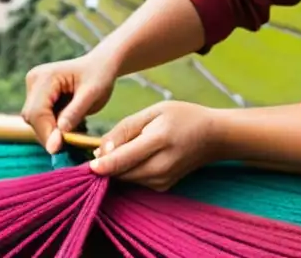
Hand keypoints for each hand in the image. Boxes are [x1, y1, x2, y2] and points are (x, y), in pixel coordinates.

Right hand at [21, 53, 117, 153]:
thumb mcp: (93, 93)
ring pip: (35, 121)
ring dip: (52, 131)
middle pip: (33, 117)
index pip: (37, 112)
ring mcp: (34, 88)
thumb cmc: (100, 76)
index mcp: (45, 76)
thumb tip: (57, 136)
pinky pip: (41, 119)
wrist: (101, 65)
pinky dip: (54, 127)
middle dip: (49, 134)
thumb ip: (74, 113)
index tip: (58, 149)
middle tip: (70, 144)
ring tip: (74, 131)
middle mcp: (34, 80)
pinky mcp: (38, 97)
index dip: (46, 133)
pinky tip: (70, 126)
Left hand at [90, 101, 221, 190]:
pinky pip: (135, 181)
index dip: (101, 164)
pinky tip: (137, 155)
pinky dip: (129, 170)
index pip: (123, 159)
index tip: (87, 164)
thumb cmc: (183, 117)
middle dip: (106, 163)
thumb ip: (125, 128)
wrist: (213, 137)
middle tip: (101, 147)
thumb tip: (100, 151)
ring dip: (117, 166)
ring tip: (125, 146)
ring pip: (125, 178)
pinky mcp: (162, 188)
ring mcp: (163, 181)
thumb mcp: (154, 111)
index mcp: (159, 141)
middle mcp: (161, 166)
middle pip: (120, 172)